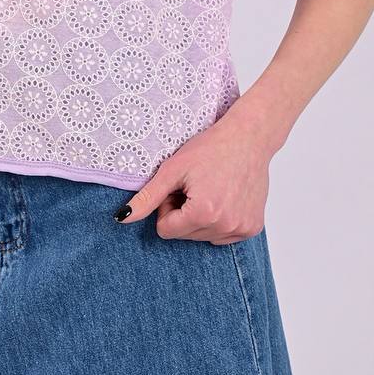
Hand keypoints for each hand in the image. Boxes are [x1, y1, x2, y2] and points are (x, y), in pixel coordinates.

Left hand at [113, 100, 274, 244]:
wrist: (248, 137)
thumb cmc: (210, 147)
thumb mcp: (173, 169)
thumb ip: (147, 197)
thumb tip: (121, 219)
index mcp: (203, 214)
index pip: (166, 230)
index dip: (167, 207)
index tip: (179, 186)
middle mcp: (224, 227)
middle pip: (184, 235)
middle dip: (184, 213)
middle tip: (195, 185)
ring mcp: (241, 229)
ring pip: (203, 236)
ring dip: (201, 217)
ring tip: (210, 188)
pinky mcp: (252, 228)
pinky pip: (224, 236)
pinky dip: (220, 220)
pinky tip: (225, 196)